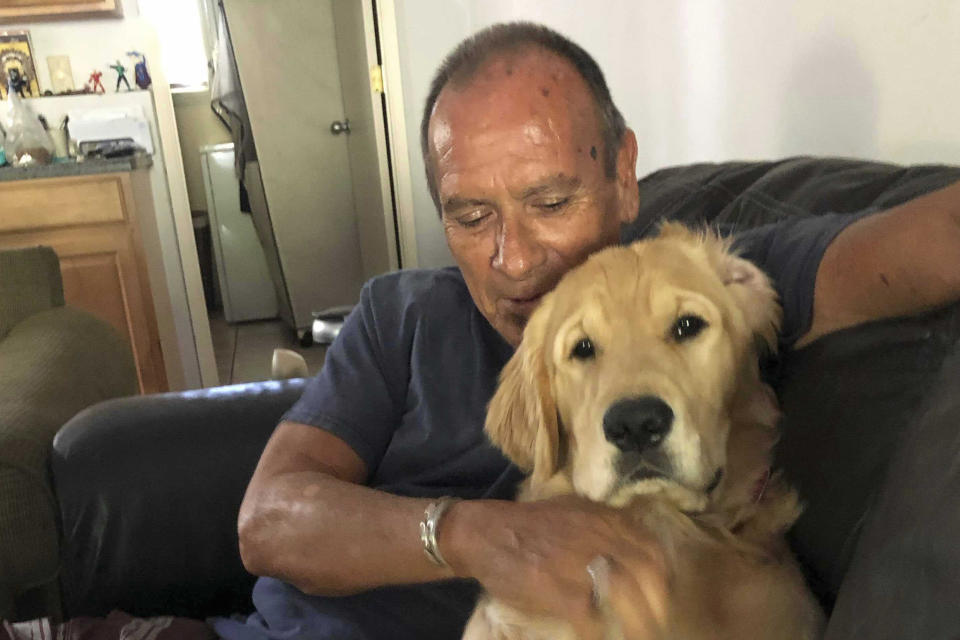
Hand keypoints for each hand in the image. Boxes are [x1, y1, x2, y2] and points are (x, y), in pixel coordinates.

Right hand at [441, 496, 669, 638]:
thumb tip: (634, 547)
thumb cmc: (529, 525)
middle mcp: (597, 536)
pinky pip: (592, 619)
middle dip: (656, 605)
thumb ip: (604, 524)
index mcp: (604, 518)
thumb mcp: (573, 510)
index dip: (663, 577)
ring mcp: (578, 563)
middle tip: (655, 624)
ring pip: (627, 598)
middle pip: (647, 575)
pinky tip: (598, 637)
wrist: (484, 532)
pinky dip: (600, 634)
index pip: (652, 550)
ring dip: (637, 625)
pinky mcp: (557, 588)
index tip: (661, 595)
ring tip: (637, 637)